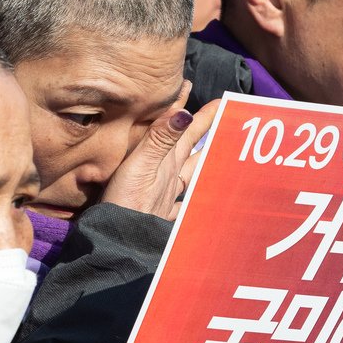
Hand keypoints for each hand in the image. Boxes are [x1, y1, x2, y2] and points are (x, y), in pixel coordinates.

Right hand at [100, 86, 219, 220]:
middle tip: (220, 118)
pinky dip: (186, 199)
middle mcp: (173, 178)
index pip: (188, 132)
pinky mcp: (158, 213)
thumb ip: (160, 139)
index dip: (202, 115)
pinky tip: (189, 201)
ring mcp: (168, 197)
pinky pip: (179, 203)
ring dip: (199, 161)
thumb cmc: (127, 201)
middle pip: (192, 149)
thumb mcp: (140, 165)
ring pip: (190, 175)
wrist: (120, 241)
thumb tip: (184, 113)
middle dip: (202, 131)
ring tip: (211, 154)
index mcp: (169, 163)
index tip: (222, 101)